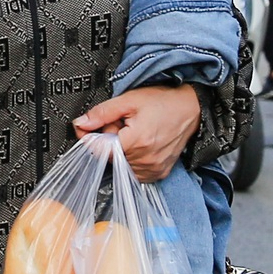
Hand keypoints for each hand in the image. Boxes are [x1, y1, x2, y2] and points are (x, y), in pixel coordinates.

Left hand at [73, 84, 201, 181]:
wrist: (191, 109)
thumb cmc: (163, 102)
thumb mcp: (129, 100)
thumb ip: (102, 113)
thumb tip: (81, 123)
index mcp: (136, 142)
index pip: (99, 149)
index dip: (91, 136)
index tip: (90, 127)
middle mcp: (145, 160)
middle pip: (110, 156)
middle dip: (109, 139)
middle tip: (122, 122)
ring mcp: (153, 169)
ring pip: (121, 164)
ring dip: (121, 149)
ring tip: (134, 131)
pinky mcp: (159, 173)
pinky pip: (134, 170)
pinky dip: (132, 158)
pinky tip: (141, 143)